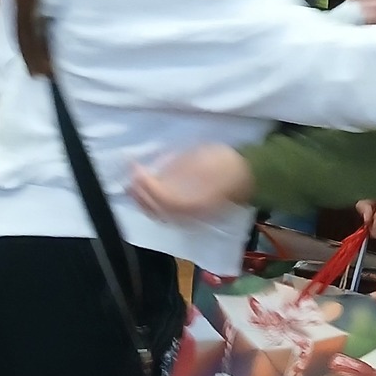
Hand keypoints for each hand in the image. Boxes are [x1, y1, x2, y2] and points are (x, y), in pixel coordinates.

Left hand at [129, 145, 254, 220]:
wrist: (246, 176)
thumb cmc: (223, 161)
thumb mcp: (199, 157)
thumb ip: (175, 168)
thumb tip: (152, 174)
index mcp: (195, 198)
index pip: (162, 198)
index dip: (146, 185)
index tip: (135, 169)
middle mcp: (191, 214)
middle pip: (158, 211)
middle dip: (140, 196)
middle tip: (129, 179)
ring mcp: (192, 219)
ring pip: (161, 217)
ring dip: (144, 204)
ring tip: (133, 189)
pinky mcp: (193, 218)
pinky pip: (168, 218)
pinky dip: (154, 210)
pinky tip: (148, 200)